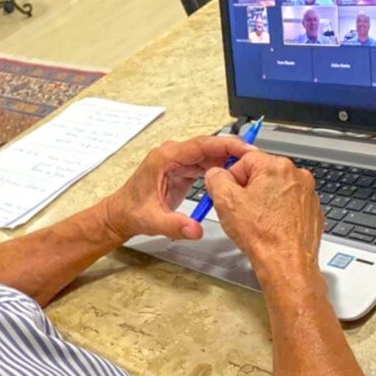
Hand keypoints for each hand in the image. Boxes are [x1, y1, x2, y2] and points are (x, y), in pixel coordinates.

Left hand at [102, 136, 255, 241]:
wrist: (120, 215)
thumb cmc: (131, 212)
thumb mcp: (153, 221)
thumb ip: (175, 225)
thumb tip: (196, 230)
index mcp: (165, 158)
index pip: (201, 145)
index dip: (225, 145)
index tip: (245, 148)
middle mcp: (172, 155)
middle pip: (208, 147)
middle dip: (232, 152)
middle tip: (254, 160)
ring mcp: (177, 161)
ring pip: (208, 155)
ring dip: (227, 161)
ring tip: (249, 170)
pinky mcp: (181, 170)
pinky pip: (205, 165)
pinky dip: (219, 170)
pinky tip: (233, 178)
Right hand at [203, 152, 323, 284]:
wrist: (287, 263)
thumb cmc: (263, 236)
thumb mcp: (225, 202)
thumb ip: (216, 179)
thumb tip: (216, 174)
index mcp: (276, 166)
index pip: (245, 160)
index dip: (232, 178)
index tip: (229, 194)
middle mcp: (296, 175)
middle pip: (262, 174)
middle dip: (248, 190)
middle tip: (241, 211)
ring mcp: (307, 193)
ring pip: (276, 190)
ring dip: (264, 202)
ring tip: (257, 222)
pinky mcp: (312, 210)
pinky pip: (290, 205)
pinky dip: (279, 213)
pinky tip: (271, 227)